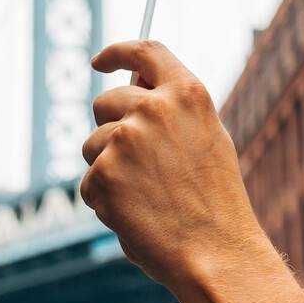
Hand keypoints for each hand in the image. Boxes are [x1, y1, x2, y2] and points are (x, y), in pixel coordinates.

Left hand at [81, 41, 303, 302]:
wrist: (215, 252)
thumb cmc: (214, 202)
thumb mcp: (207, 138)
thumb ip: (173, 110)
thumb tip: (135, 90)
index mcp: (187, 92)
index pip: (144, 51)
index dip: (117, 52)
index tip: (100, 62)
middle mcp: (154, 106)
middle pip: (106, 102)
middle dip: (110, 128)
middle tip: (135, 165)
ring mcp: (125, 137)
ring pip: (92, 145)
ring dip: (107, 168)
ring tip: (145, 197)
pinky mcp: (103, 171)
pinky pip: (88, 181)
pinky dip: (103, 200)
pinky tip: (135, 215)